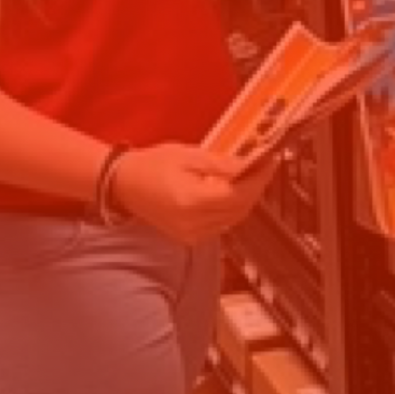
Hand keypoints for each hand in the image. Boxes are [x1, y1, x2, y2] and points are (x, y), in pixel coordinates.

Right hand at [107, 140, 275, 244]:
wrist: (124, 184)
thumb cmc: (152, 165)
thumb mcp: (189, 155)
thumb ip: (223, 164)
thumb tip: (252, 164)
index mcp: (191, 201)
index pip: (239, 194)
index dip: (259, 178)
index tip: (270, 160)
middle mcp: (192, 223)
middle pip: (240, 209)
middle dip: (256, 187)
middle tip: (264, 166)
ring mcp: (191, 234)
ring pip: (234, 219)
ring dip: (246, 199)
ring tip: (250, 176)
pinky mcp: (189, 238)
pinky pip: (221, 225)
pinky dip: (231, 210)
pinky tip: (232, 193)